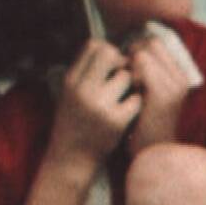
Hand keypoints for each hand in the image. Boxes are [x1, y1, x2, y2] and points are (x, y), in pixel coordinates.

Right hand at [47, 40, 141, 172]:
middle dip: (121, 62)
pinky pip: (136, 99)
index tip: (111, 65)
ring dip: (130, 85)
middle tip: (122, 77)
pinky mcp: (115, 121)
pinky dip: (135, 104)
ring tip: (123, 98)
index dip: (108, 51)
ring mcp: (99, 105)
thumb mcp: (69, 93)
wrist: (70, 159)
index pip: (94, 45)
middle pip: (110, 53)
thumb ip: (85, 73)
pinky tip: (128, 113)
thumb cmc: (73, 123)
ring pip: (126, 76)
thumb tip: (108, 49)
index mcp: (71, 80)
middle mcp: (82, 89)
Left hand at [125, 35, 190, 154]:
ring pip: (144, 52)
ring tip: (130, 86)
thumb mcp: (147, 92)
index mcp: (180, 75)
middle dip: (133, 54)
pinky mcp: (164, 93)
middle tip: (128, 77)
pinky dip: (130, 73)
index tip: (130, 70)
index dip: (137, 50)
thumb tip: (128, 47)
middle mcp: (182, 77)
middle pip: (150, 43)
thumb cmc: (142, 123)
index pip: (155, 42)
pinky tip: (131, 92)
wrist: (151, 153)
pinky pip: (141, 64)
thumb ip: (145, 70)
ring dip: (130, 64)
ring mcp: (175, 84)